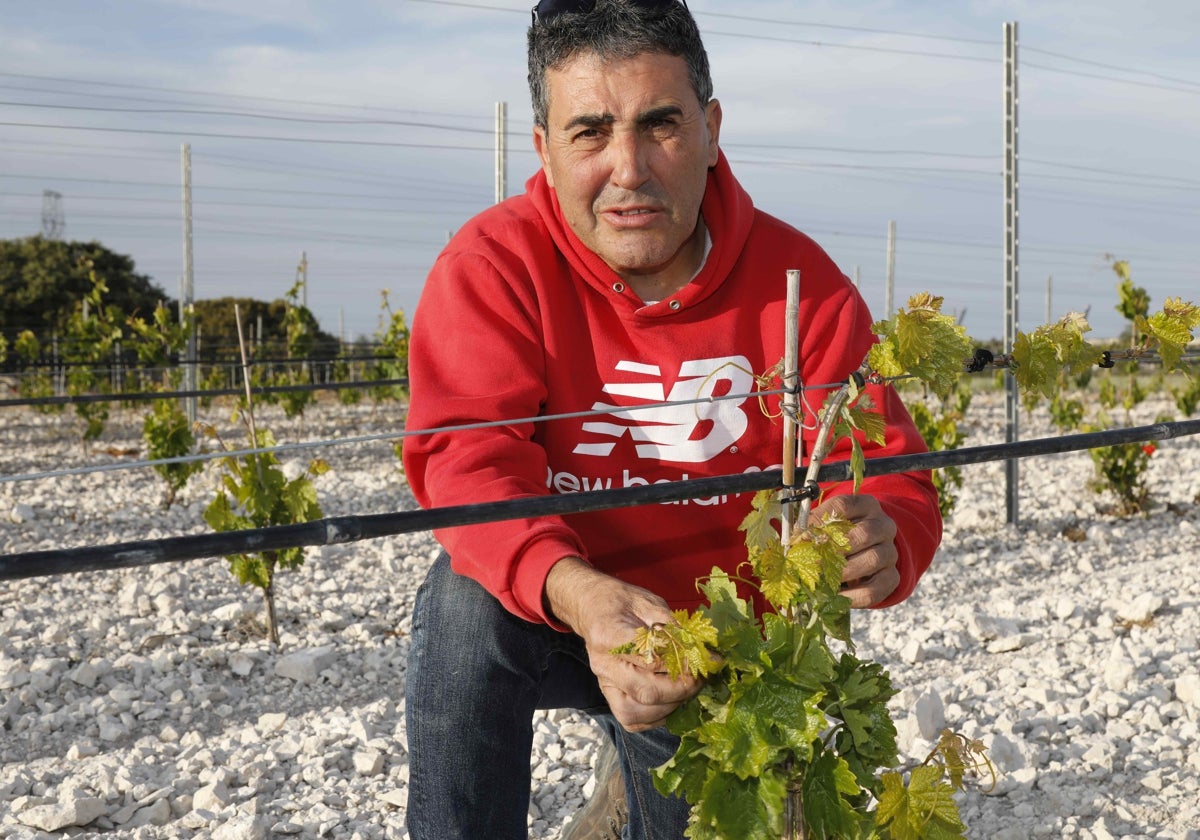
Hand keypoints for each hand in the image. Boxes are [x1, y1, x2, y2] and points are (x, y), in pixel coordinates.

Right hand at [544, 557, 701, 731]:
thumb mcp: (650, 604)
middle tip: (701, 677)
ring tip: (688, 688)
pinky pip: (631, 720)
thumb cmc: (623, 602)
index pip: (649, 656)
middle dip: (680, 688)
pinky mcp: (608, 696)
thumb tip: (706, 655)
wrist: (592, 608)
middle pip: (643, 690)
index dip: (683, 661)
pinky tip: (671, 701)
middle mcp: (602, 664)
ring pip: (635, 711)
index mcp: (608, 633)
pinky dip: (656, 716)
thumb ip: (674, 629)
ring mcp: (603, 683)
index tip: (707, 659)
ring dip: (670, 705)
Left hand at [810, 494, 898, 607]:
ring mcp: (890, 552)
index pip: (843, 506)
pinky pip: (874, 589)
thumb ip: (813, 528)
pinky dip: (852, 596)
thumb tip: (792, 540)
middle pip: (863, 533)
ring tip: (822, 580)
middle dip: (834, 549)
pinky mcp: (892, 577)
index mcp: (866, 505)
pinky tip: (834, 597)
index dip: (820, 519)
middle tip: (812, 562)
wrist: (869, 553)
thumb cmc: (841, 535)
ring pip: (872, 559)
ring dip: (844, 572)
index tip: (800, 535)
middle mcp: (883, 526)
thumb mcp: (829, 524)